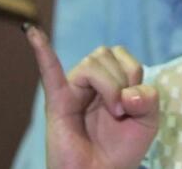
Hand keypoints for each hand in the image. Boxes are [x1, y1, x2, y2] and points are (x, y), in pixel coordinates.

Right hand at [25, 26, 160, 168]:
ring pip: (91, 63)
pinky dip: (41, 49)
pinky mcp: (57, 103)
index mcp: (110, 81)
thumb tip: (129, 93)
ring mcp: (72, 90)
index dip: (132, 74)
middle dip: (120, 79)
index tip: (134, 102)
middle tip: (121, 110)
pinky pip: (48, 72)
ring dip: (109, 85)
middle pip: (104, 54)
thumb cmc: (121, 150)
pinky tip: (32, 32)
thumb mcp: (148, 122)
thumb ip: (149, 99)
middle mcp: (90, 82)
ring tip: (113, 111)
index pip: (121, 56)